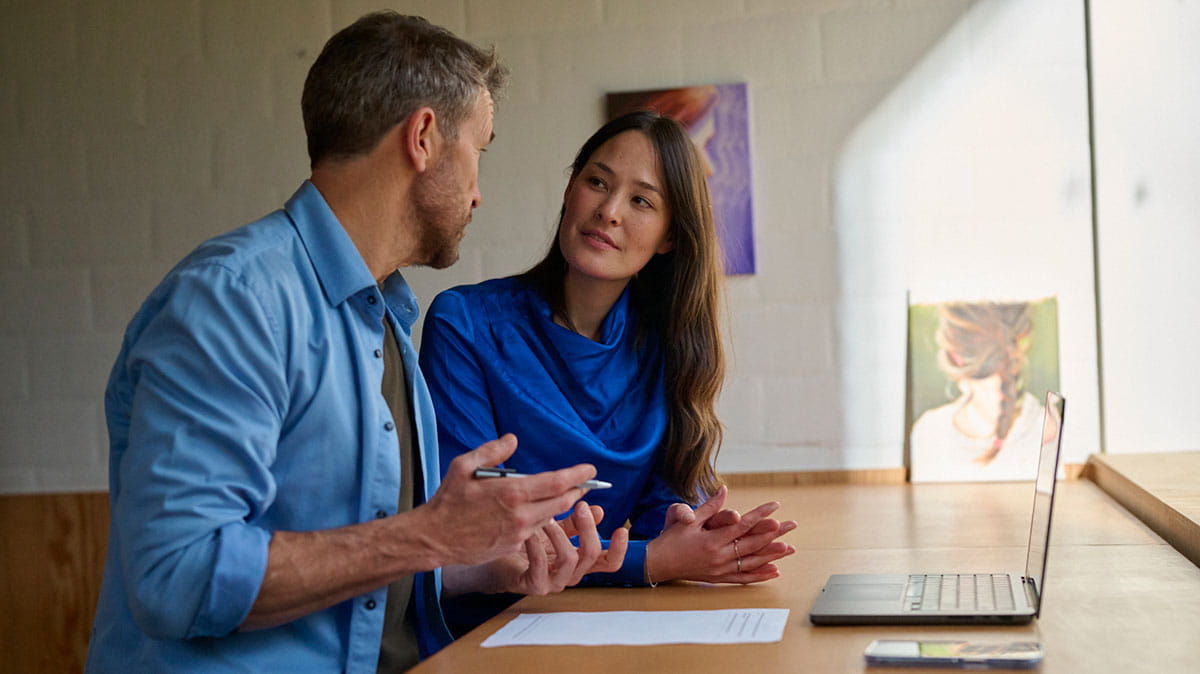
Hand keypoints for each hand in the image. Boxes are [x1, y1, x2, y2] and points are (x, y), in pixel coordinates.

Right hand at [417, 434, 595, 566]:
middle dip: (576, 492)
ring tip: (562, 495)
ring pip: (550, 518)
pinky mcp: (513, 546)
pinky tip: (534, 513)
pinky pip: (535, 531)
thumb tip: (513, 440)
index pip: (556, 482)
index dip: (577, 476)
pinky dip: (540, 520)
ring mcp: (519, 534)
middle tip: (584, 483)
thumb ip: (492, 451)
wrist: (434, 538)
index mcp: (512, 492)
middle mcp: (521, 515)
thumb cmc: (448, 500)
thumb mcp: (463, 466)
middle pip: (561, 502)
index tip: (590, 470)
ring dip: (559, 506)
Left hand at [480, 501, 629, 594]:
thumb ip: (576, 522)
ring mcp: (554, 583)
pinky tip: (530, 531)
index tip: (621, 528)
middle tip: (580, 506)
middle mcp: (571, 574)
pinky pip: (541, 564)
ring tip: (547, 517)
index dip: (619, 548)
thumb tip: (597, 509)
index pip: (609, 562)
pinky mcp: (534, 585)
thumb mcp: (556, 529)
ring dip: (559, 533)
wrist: (498, 559)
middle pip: (592, 555)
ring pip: (569, 558)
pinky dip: (537, 544)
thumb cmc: (528, 543)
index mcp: (580, 562)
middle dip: (588, 527)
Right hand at [645, 485, 795, 583]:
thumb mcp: (690, 520)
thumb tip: (724, 490)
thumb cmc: (672, 539)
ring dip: (772, 555)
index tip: (775, 506)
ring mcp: (721, 569)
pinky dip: (760, 575)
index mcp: (712, 540)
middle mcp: (720, 556)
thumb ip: (710, 506)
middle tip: (791, 525)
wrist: (658, 563)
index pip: (743, 525)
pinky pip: (744, 578)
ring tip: (789, 548)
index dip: (761, 515)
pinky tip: (774, 571)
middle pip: (753, 543)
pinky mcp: (719, 578)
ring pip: (752, 562)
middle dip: (775, 533)